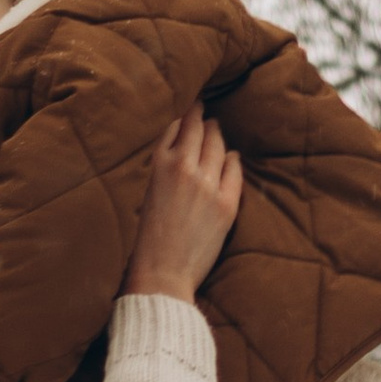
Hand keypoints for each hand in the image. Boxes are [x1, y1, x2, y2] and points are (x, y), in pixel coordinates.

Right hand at [122, 108, 241, 303]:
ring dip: (217, 137)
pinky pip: (234, 168)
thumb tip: (178, 135)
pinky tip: (230, 159)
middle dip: (204, 121)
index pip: (180, 125)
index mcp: (159, 163)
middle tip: (207, 118)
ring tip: (216, 132)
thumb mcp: (146, 190)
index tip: (194, 107)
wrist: (161, 274)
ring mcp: (208, 184)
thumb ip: (161, 161)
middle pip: (201, 130)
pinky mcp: (226, 203)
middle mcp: (184, 167)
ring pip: (219, 145)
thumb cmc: (147, 237)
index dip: (189, 113)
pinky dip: (231, 160)